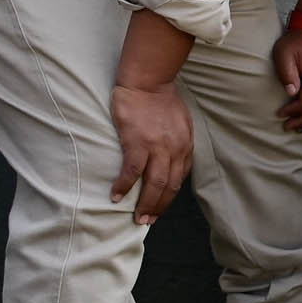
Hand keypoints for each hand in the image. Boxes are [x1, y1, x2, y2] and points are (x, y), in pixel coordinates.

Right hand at [110, 82, 193, 224]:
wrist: (148, 82)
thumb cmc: (162, 100)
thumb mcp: (181, 124)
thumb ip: (179, 143)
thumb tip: (173, 160)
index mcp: (185, 146)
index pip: (179, 179)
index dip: (170, 197)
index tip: (160, 208)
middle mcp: (175, 150)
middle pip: (168, 186)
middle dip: (158, 207)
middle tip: (148, 220)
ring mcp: (157, 147)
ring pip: (154, 184)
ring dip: (145, 204)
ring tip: (136, 216)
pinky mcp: (137, 142)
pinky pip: (132, 171)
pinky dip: (124, 186)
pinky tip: (116, 196)